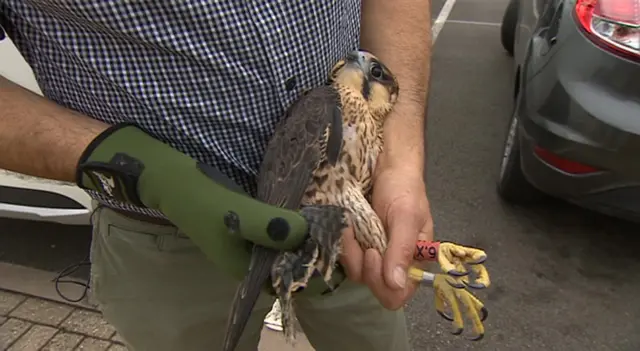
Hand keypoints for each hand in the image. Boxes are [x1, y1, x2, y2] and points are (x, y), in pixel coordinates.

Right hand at [76, 124, 310, 280]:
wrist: (164, 173)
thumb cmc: (196, 195)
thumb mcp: (235, 213)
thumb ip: (271, 226)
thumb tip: (307, 232)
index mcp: (242, 266)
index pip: (286, 278)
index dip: (311, 264)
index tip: (333, 242)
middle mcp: (246, 256)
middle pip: (287, 258)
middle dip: (310, 244)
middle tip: (335, 222)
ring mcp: (245, 237)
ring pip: (282, 240)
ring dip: (301, 229)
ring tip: (325, 210)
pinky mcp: (245, 220)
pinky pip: (274, 224)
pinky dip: (288, 217)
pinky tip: (304, 201)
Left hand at [341, 166, 433, 308]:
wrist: (388, 168)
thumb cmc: (403, 189)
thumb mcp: (405, 217)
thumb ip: (402, 250)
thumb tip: (397, 284)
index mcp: (415, 262)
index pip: (397, 295)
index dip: (382, 282)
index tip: (374, 253)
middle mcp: (395, 265)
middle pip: (374, 287)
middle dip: (363, 263)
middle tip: (359, 236)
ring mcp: (376, 257)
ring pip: (357, 273)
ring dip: (350, 251)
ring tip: (350, 227)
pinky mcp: (360, 247)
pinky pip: (347, 258)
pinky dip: (344, 244)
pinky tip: (346, 227)